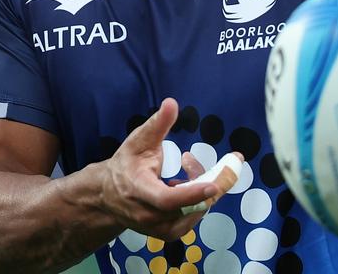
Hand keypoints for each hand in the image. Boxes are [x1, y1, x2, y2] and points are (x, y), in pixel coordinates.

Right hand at [98, 98, 223, 240]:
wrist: (108, 194)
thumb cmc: (126, 164)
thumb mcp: (138, 140)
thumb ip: (157, 124)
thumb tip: (171, 103)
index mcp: (137, 190)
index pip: (166, 200)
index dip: (191, 194)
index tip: (214, 185)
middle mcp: (146, 215)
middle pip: (187, 207)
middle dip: (212, 184)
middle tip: (229, 162)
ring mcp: (156, 228)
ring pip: (193, 211)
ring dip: (204, 188)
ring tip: (191, 164)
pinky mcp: (165, 233)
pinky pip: (191, 217)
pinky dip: (198, 199)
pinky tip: (187, 182)